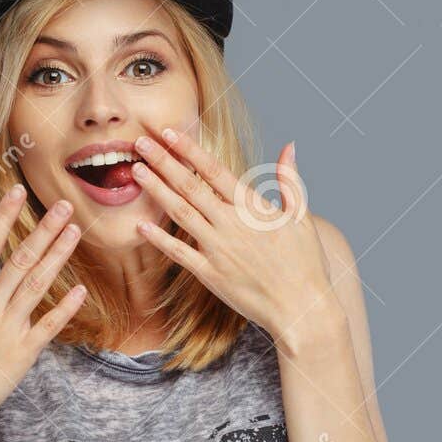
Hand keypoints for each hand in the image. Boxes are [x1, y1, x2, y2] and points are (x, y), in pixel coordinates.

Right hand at [0, 185, 86, 441]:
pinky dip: (65, 307)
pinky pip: (48, 325)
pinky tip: (81, 289)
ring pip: (38, 284)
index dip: (4, 216)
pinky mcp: (20, 354)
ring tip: (75, 232)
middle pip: (20, 259)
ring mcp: (5, 330)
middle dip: (44, 229)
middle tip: (64, 206)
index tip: (18, 192)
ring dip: (58, 256)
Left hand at [128, 124, 341, 351]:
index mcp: (253, 207)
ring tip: (136, 172)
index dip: (189, 149)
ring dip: (157, 191)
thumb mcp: (302, 217)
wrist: (301, 308)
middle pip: (190, 186)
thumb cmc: (306, 263)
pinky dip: (159, 239)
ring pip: (180, 213)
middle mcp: (231, 224)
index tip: (169, 133)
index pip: (214, 170)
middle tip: (140, 143)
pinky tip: (140, 225)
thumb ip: (290, 180)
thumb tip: (289, 147)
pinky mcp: (210, 275)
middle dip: (163, 162)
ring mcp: (218, 250)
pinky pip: (179, 253)